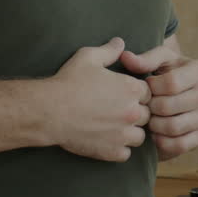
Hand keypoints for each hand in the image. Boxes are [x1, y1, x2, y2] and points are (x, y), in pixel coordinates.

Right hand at [46, 38, 151, 161]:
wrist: (49, 111)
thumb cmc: (68, 82)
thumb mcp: (88, 57)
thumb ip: (109, 50)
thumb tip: (120, 43)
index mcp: (132, 89)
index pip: (148, 93)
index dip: (136, 93)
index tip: (122, 95)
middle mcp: (133, 112)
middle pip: (147, 115)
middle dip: (135, 112)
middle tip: (116, 111)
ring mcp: (123, 134)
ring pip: (140, 136)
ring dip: (130, 132)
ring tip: (114, 127)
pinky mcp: (112, 151)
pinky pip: (126, 153)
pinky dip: (119, 149)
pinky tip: (107, 141)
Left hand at [119, 42, 197, 160]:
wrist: (185, 94)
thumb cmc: (167, 74)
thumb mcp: (160, 62)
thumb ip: (144, 59)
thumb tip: (125, 57)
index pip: (171, 84)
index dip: (151, 88)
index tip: (146, 87)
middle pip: (168, 107)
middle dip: (150, 108)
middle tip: (144, 106)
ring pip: (172, 127)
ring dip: (154, 125)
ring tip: (149, 118)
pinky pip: (178, 145)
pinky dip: (161, 141)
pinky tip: (156, 132)